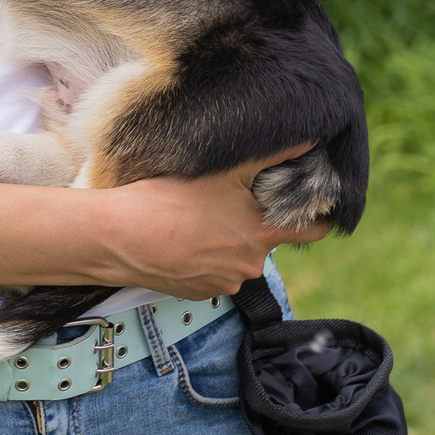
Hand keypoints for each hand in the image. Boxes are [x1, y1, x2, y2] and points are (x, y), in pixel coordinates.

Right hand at [80, 146, 331, 299]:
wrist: (119, 237)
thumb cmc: (168, 200)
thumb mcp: (223, 170)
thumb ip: (272, 156)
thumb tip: (311, 141)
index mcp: (263, 235)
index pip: (315, 232)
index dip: (314, 214)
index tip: (304, 200)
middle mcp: (250, 265)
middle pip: (268, 240)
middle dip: (255, 222)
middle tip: (231, 199)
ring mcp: (224, 282)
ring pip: (238, 257)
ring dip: (227, 240)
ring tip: (198, 217)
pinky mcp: (198, 293)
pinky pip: (212, 272)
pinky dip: (203, 257)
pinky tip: (182, 237)